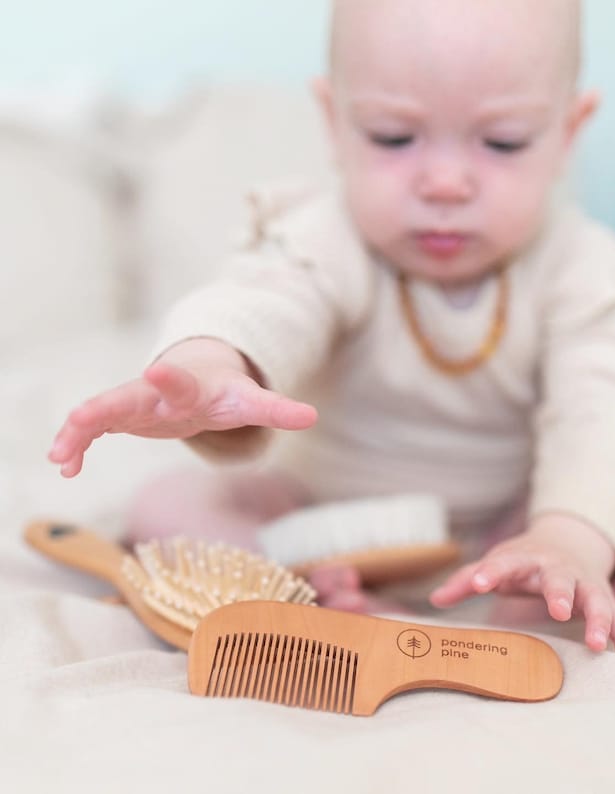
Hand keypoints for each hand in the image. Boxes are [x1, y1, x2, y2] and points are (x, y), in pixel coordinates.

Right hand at [48, 338, 316, 476]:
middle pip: (127, 396)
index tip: (157, 375)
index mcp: (190, 388)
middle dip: (105, 406)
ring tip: (59, 458)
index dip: (171, 381)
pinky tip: (65, 467)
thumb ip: (277, 408)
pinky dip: (77, 445)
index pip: (181, 383)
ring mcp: (134, 402)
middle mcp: (155, 392)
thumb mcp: (250, 401)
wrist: (198, 376)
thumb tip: (312, 416)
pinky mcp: (121, 416)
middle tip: (81, 418)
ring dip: (78, 433)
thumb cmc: (225, 392)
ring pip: (100, 413)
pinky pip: (92, 430)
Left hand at [430, 513, 614, 652]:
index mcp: (524, 558)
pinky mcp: (603, 597)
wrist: (567, 542)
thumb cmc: (523, 561)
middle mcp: (557, 568)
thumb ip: (466, 581)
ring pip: (595, 597)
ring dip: (598, 619)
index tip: (478, 585)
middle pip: (559, 578)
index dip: (490, 572)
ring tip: (596, 643)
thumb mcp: (495, 565)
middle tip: (558, 612)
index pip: (504, 562)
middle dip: (559, 593)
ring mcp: (583, 582)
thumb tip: (435, 600)